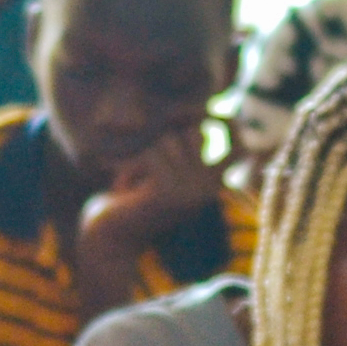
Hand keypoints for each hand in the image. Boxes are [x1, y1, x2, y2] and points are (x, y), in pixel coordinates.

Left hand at [75, 124, 223, 252]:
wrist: (111, 236)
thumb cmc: (135, 194)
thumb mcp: (166, 163)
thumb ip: (184, 136)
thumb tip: (193, 109)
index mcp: (216, 182)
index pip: (235, 138)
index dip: (220, 117)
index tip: (192, 115)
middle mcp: (210, 190)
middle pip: (194, 131)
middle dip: (165, 142)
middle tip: (150, 171)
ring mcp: (192, 193)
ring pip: (169, 141)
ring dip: (145, 157)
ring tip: (138, 183)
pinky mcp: (169, 194)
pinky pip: (151, 154)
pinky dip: (133, 166)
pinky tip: (128, 190)